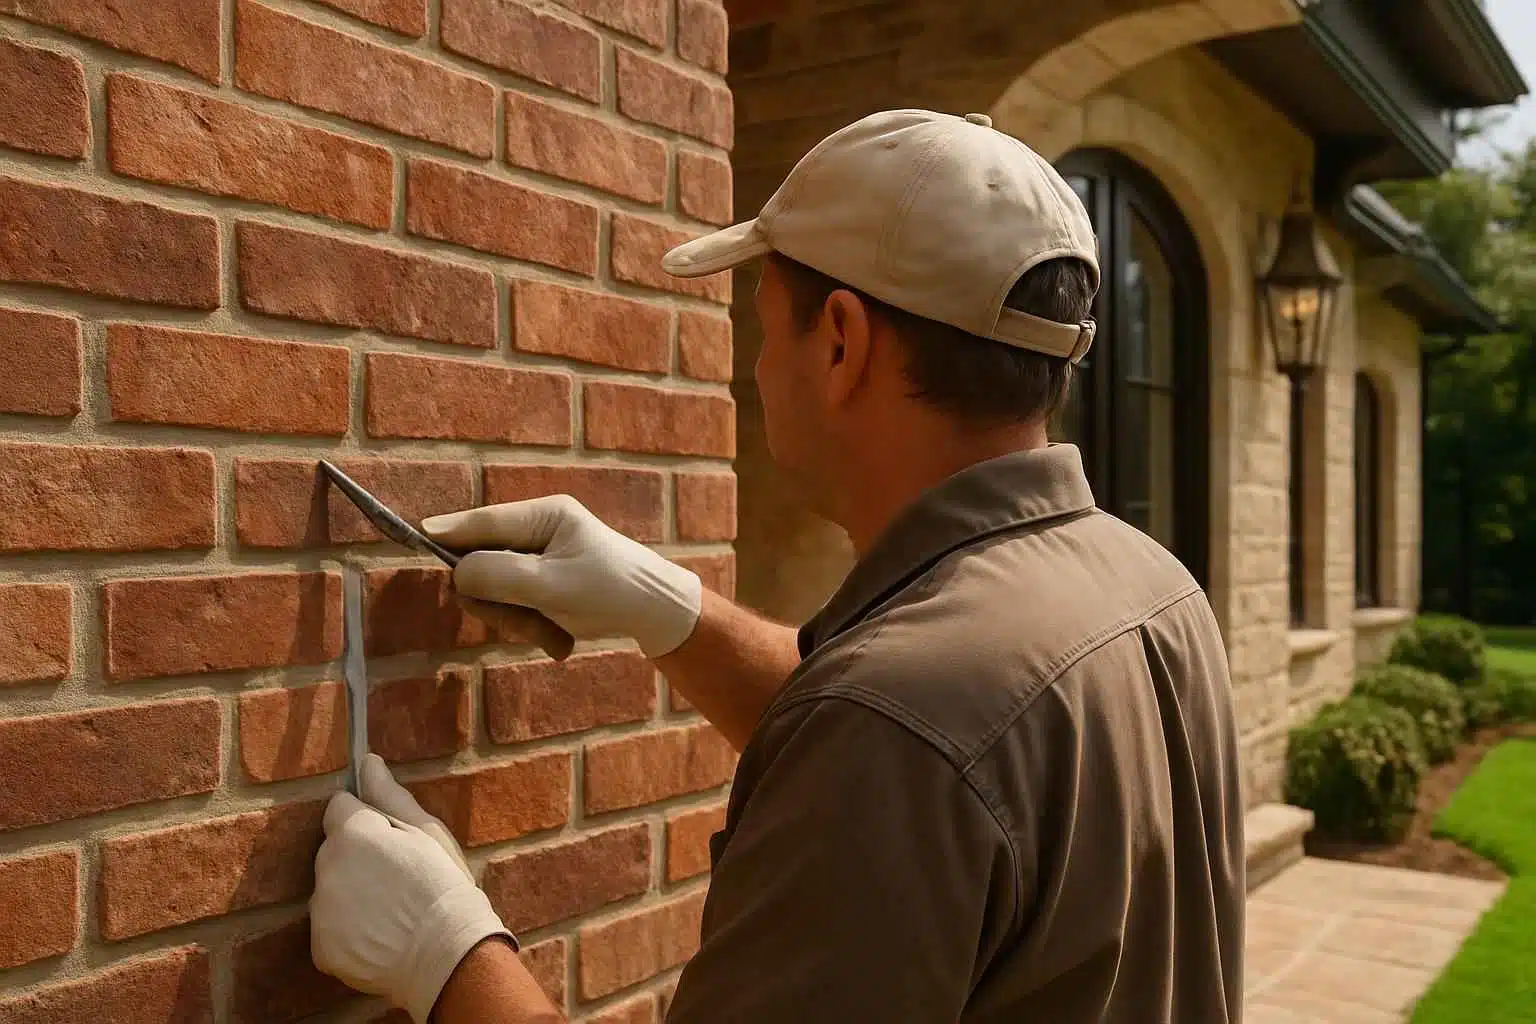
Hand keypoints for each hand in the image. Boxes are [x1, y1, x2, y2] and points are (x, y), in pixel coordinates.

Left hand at [311, 756, 514, 1023]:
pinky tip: (380, 936)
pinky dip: (349, 933)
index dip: (367, 820)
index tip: (391, 840)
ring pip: (331, 891)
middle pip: (333, 850)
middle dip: (357, 858)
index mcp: (353, 832)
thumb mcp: (427, 832)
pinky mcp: (321, 948)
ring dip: (351, 895)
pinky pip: (330, 929)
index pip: (340, 808)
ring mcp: (321, 911)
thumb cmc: (445, 885)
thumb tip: (368, 762)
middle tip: (397, 878)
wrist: (447, 953)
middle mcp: (327, 867)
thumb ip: (390, 796)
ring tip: (391, 911)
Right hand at [422, 495, 702, 658]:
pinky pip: (516, 604)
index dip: (448, 532)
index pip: (483, 522)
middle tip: (529, 624)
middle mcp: (539, 529)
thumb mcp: (552, 586)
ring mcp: (540, 556)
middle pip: (483, 562)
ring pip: (497, 590)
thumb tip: (456, 571)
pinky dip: (533, 625)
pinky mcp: (544, 581)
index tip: (413, 534)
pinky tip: (560, 638)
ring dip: (520, 621)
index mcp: (545, 515)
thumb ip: (499, 575)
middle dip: (500, 602)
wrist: (658, 614)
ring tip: (555, 636)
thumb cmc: (611, 592)